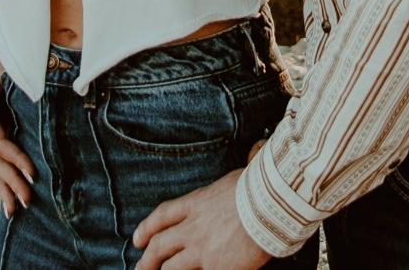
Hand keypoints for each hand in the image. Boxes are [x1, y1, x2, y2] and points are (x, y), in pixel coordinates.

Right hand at [0, 40, 34, 217]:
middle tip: (29, 201)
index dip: (15, 158)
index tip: (33, 172)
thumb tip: (35, 91)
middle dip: (10, 181)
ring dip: (4, 186)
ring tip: (17, 210)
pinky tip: (9, 195)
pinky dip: (3, 175)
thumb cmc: (1, 43)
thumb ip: (15, 73)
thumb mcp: (5, 55)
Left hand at [133, 169, 269, 269]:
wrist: (270, 206)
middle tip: (140, 267)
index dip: (147, 228)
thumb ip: (242, 170)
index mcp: (197, 203)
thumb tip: (256, 150)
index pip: (163, 215)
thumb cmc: (260, 187)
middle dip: (147, 259)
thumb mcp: (242, 174)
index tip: (138, 239)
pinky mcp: (215, 268)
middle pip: (160, 245)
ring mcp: (201, 250)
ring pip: (171, 267)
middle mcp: (193, 227)